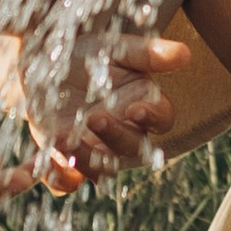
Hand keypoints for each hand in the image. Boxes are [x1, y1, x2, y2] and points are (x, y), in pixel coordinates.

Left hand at [0, 27, 192, 194]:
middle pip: (131, 149)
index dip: (153, 118)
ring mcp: (94, 150)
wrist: (46, 60)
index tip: (137, 109)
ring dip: (84, 159)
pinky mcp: (64, 158)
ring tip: (62, 137)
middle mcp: (124, 133)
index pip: (162, 120)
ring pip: (99, 169)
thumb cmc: (90, 53)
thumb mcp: (118, 49)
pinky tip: (45, 163)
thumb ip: (149, 54)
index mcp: (144, 106)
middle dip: (115, 136)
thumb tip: (186, 54)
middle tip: (95, 117)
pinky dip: (57, 178)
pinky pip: (64, 181)